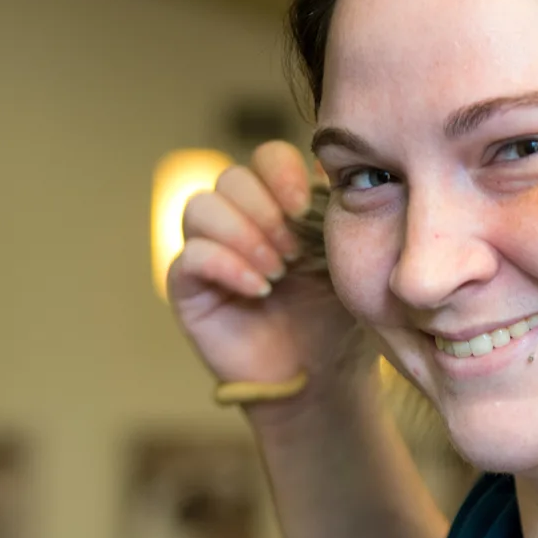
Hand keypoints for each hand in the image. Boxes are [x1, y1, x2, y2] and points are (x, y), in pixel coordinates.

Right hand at [168, 140, 365, 392]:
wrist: (324, 379)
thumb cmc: (338, 319)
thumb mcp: (349, 261)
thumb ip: (341, 215)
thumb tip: (342, 173)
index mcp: (278, 206)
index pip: (265, 158)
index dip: (281, 172)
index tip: (305, 204)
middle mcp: (238, 222)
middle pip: (230, 178)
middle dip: (264, 210)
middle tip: (294, 252)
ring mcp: (209, 253)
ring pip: (200, 208)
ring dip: (243, 234)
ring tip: (277, 272)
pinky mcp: (188, 289)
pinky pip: (188, 257)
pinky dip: (225, 266)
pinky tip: (259, 289)